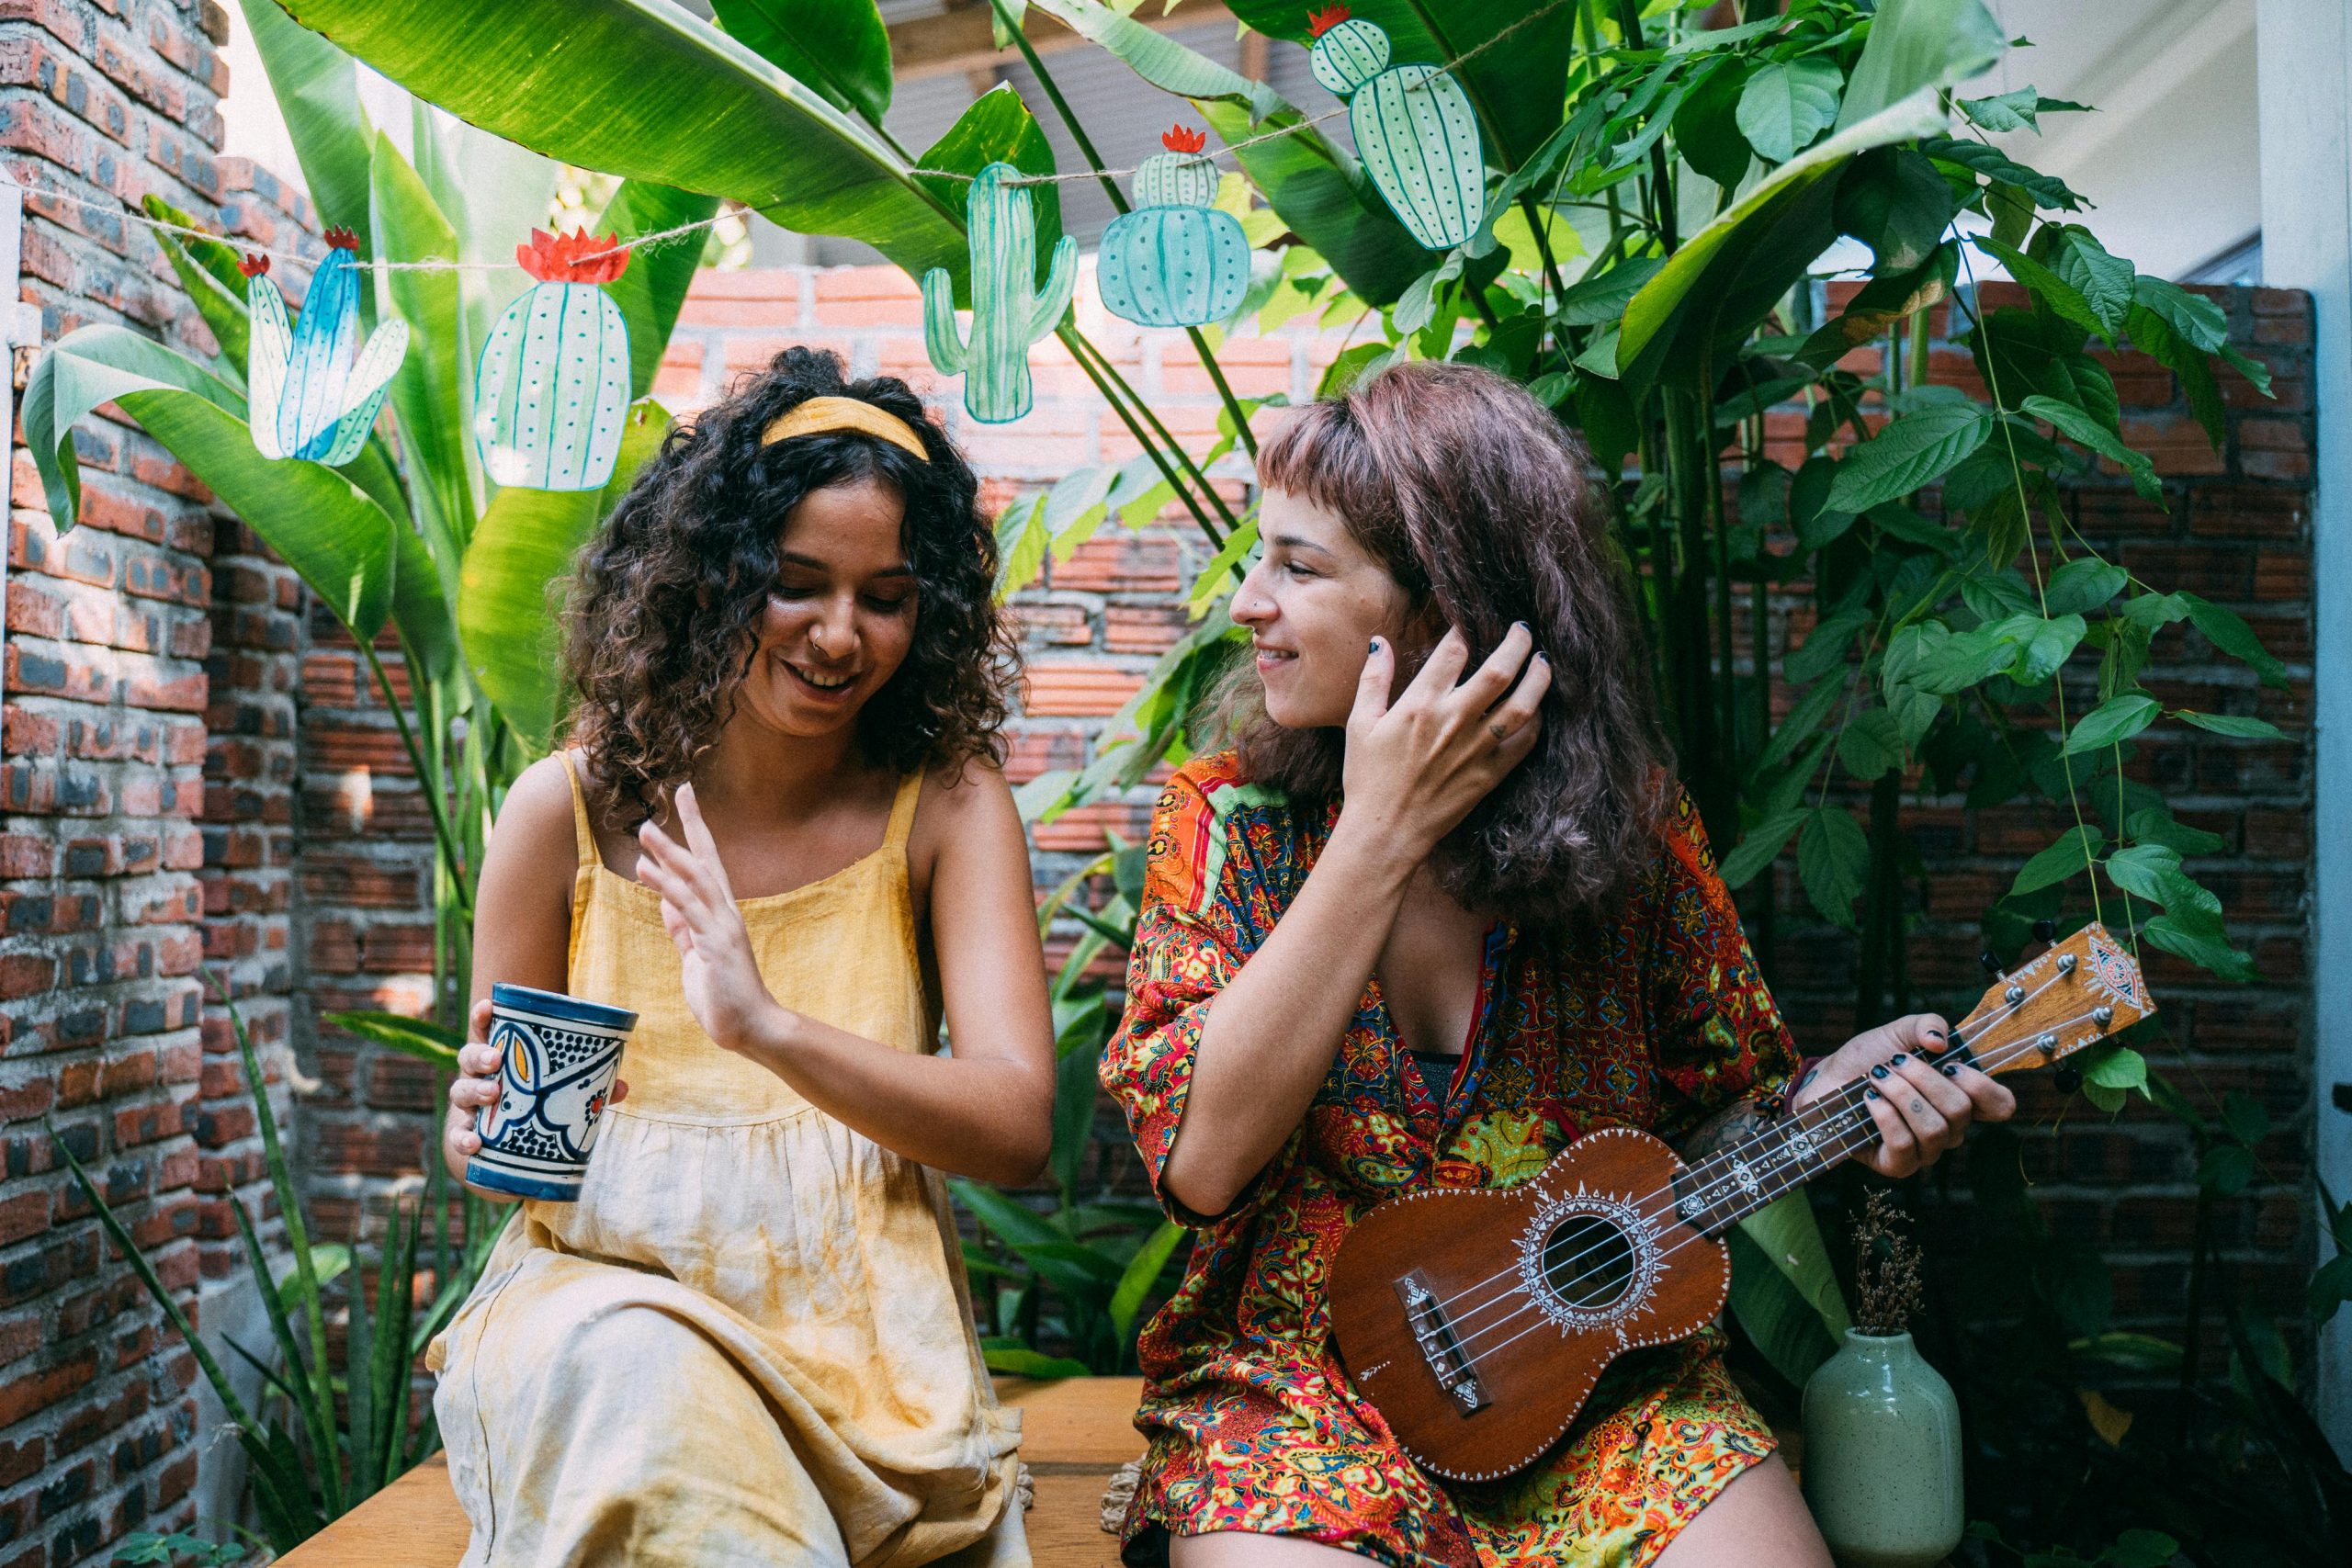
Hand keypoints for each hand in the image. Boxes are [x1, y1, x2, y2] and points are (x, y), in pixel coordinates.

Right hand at [443, 996, 630, 1188]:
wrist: (506, 1152)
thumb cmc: (534, 1106)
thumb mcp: (559, 1093)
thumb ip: (588, 1087)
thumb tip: (622, 1087)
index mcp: (500, 1059)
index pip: (486, 1031)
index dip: (482, 1017)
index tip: (489, 1005)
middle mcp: (479, 1078)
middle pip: (468, 1057)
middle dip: (479, 1055)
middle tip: (496, 1059)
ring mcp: (469, 1107)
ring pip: (460, 1091)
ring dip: (474, 1090)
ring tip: (493, 1094)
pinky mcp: (465, 1135)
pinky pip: (458, 1135)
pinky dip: (463, 1138)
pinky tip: (475, 1142)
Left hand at [634, 783, 786, 1055]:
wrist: (751, 1029)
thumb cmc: (724, 997)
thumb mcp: (696, 957)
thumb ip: (682, 930)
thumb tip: (665, 902)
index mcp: (721, 915)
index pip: (708, 864)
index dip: (697, 832)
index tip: (688, 800)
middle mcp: (726, 913)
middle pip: (707, 859)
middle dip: (693, 825)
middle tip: (679, 791)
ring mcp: (722, 927)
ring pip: (696, 879)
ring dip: (669, 852)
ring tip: (647, 828)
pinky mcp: (715, 944)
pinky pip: (686, 909)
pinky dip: (665, 886)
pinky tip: (646, 870)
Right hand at [1337, 625, 1550, 862]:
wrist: (1387, 831)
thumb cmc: (1367, 777)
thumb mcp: (1360, 723)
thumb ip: (1373, 678)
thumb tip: (1379, 641)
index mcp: (1420, 704)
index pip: (1454, 651)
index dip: (1465, 630)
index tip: (1470, 623)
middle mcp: (1454, 721)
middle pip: (1499, 670)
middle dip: (1517, 643)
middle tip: (1523, 630)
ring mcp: (1477, 749)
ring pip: (1522, 705)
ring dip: (1538, 679)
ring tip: (1543, 662)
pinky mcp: (1490, 774)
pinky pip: (1525, 743)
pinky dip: (1536, 723)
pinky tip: (1537, 710)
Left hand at [1788, 1012, 2016, 1177]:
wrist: (1827, 1079)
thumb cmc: (1868, 1058)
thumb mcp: (1899, 1032)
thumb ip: (1927, 1024)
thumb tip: (1941, 1042)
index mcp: (1960, 1097)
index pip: (2001, 1106)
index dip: (1984, 1087)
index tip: (1951, 1064)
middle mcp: (1950, 1128)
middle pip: (1961, 1111)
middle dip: (1924, 1078)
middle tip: (1895, 1062)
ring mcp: (1926, 1151)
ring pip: (1934, 1129)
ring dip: (1901, 1094)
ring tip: (1877, 1077)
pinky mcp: (1897, 1165)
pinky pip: (1905, 1146)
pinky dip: (1885, 1116)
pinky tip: (1869, 1099)